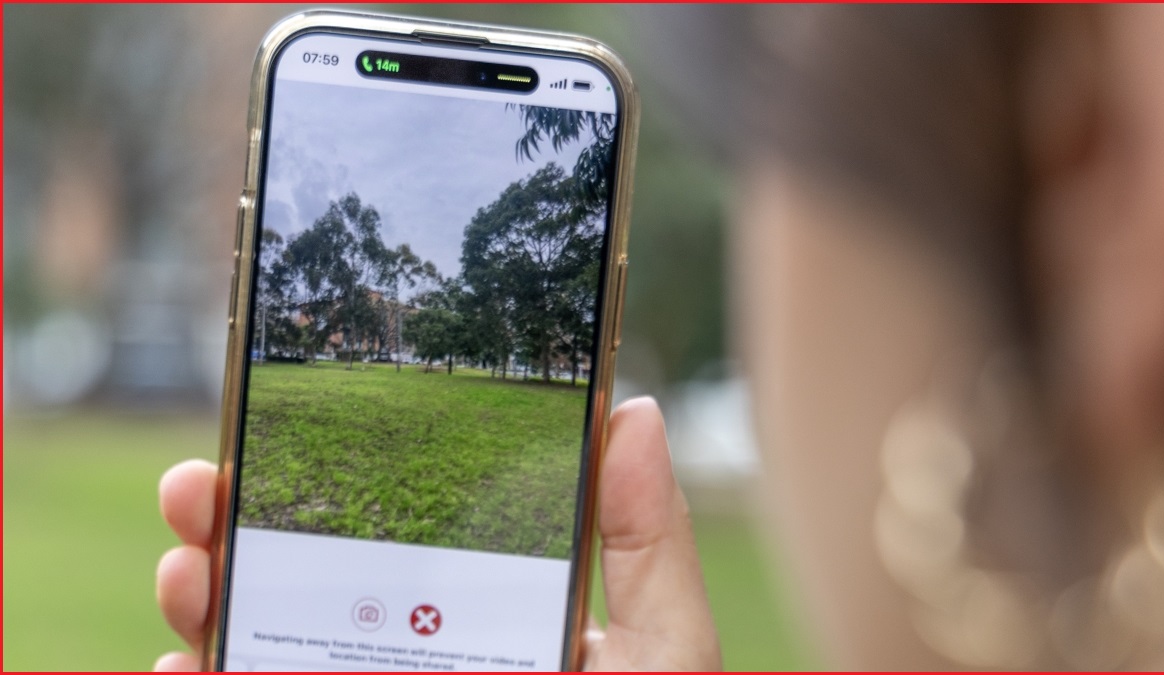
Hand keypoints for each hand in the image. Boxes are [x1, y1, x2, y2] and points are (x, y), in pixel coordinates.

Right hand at [155, 397, 721, 670]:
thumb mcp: (661, 647)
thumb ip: (646, 539)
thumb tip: (631, 411)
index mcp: (483, 618)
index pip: (399, 536)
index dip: (334, 477)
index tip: (277, 430)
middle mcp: (413, 656)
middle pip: (309, 581)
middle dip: (238, 526)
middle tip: (199, 487)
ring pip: (262, 642)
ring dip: (206, 597)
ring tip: (189, 570)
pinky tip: (187, 665)